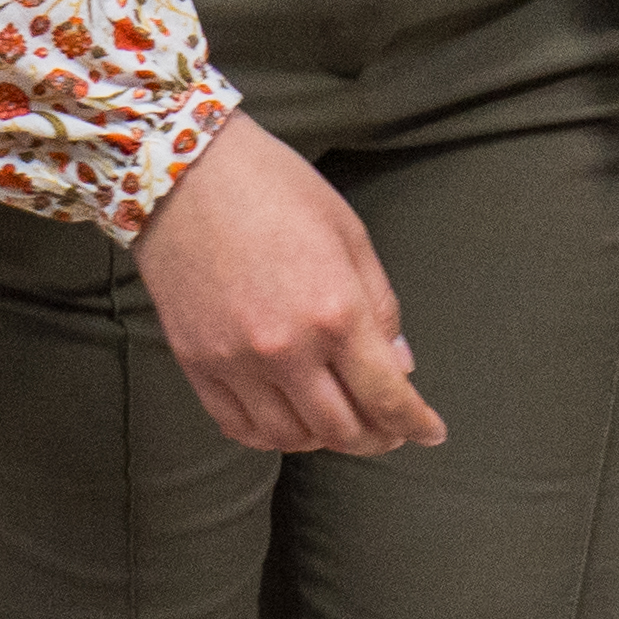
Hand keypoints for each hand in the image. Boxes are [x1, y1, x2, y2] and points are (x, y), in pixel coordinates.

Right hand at [130, 112, 448, 454]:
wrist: (185, 176)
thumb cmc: (276, 191)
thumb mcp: (351, 236)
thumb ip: (380, 306)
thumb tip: (400, 364)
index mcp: (335, 312)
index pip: (385, 395)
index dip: (416, 422)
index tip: (432, 432)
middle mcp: (285, 349)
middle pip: (340, 428)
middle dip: (377, 438)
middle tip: (392, 431)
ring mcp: (235, 362)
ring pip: (289, 437)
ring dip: (325, 441)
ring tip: (345, 425)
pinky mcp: (196, 365)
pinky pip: (238, 426)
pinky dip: (272, 436)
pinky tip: (292, 423)